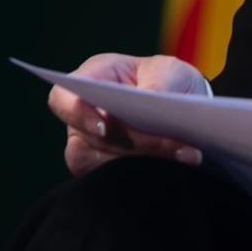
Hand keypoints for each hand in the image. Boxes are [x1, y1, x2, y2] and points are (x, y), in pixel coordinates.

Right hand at [49, 51, 210, 176]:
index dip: (77, 113)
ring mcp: (91, 146)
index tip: (105, 127)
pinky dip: (151, 172)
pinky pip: (119, 179)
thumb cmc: (170, 80)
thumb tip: (148, 97)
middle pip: (92, 137)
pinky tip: (180, 163)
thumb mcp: (171, 70)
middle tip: (175, 142)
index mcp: (93, 79)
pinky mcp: (105, 170)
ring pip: (106, 162)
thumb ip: (159, 81)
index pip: (63, 98)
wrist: (186, 110)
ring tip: (188, 152)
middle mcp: (84, 116)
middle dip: (136, 140)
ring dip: (149, 158)